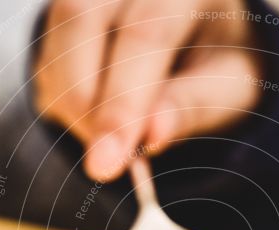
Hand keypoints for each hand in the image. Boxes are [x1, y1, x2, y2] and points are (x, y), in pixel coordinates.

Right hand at [33, 0, 262, 181]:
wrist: (206, 35)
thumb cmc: (224, 63)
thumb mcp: (230, 89)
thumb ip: (192, 107)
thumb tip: (151, 136)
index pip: (145, 35)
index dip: (122, 103)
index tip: (106, 164)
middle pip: (82, 20)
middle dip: (83, 102)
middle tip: (103, 162)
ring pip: (56, 40)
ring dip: (72, 105)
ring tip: (114, 142)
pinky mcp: (65, 13)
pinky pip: (47, 61)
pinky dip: (66, 103)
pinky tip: (101, 120)